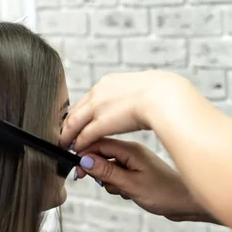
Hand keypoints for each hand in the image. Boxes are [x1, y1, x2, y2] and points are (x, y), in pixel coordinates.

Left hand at [60, 70, 187, 151]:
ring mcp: (97, 106)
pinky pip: (84, 135)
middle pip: (76, 110)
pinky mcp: (101, 122)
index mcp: (108, 82)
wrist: (164, 96)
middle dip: (70, 124)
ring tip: (67, 144)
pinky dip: (79, 143)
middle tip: (67, 134)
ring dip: (69, 135)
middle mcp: (99, 92)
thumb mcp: (142, 87)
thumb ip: (133, 93)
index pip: (88, 98)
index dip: (81, 112)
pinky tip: (77, 149)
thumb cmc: (162, 93)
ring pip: (74, 123)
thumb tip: (139, 94)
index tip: (79, 121)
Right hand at [74, 138, 218, 223]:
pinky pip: (117, 174)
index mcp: (130, 149)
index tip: (78, 170)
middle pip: (100, 154)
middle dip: (95, 170)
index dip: (84, 155)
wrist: (187, 203)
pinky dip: (116, 184)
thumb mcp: (131, 185)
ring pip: (108, 166)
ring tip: (119, 190)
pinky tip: (125, 192)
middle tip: (97, 182)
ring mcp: (135, 161)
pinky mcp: (137, 172)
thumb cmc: (166, 193)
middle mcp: (132, 152)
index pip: (98, 144)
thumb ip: (107, 172)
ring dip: (107, 180)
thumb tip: (85, 160)